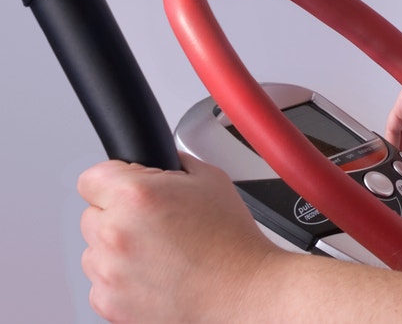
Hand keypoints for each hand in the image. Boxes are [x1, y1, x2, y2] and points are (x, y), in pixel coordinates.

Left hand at [78, 152, 285, 321]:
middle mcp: (115, 233)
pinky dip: (122, 279)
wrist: (243, 291)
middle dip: (118, 215)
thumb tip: (156, 164)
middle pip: (92, 215)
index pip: (92, 178)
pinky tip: (157, 274)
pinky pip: (102, 283)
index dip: (115, 180)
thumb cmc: (231, 242)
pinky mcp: (109, 303)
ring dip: (118, 249)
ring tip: (160, 253)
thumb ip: (172, 165)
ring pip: (94, 251)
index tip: (128, 188)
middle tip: (157, 224)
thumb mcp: (210, 179)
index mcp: (135, 196)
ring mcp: (108, 272)